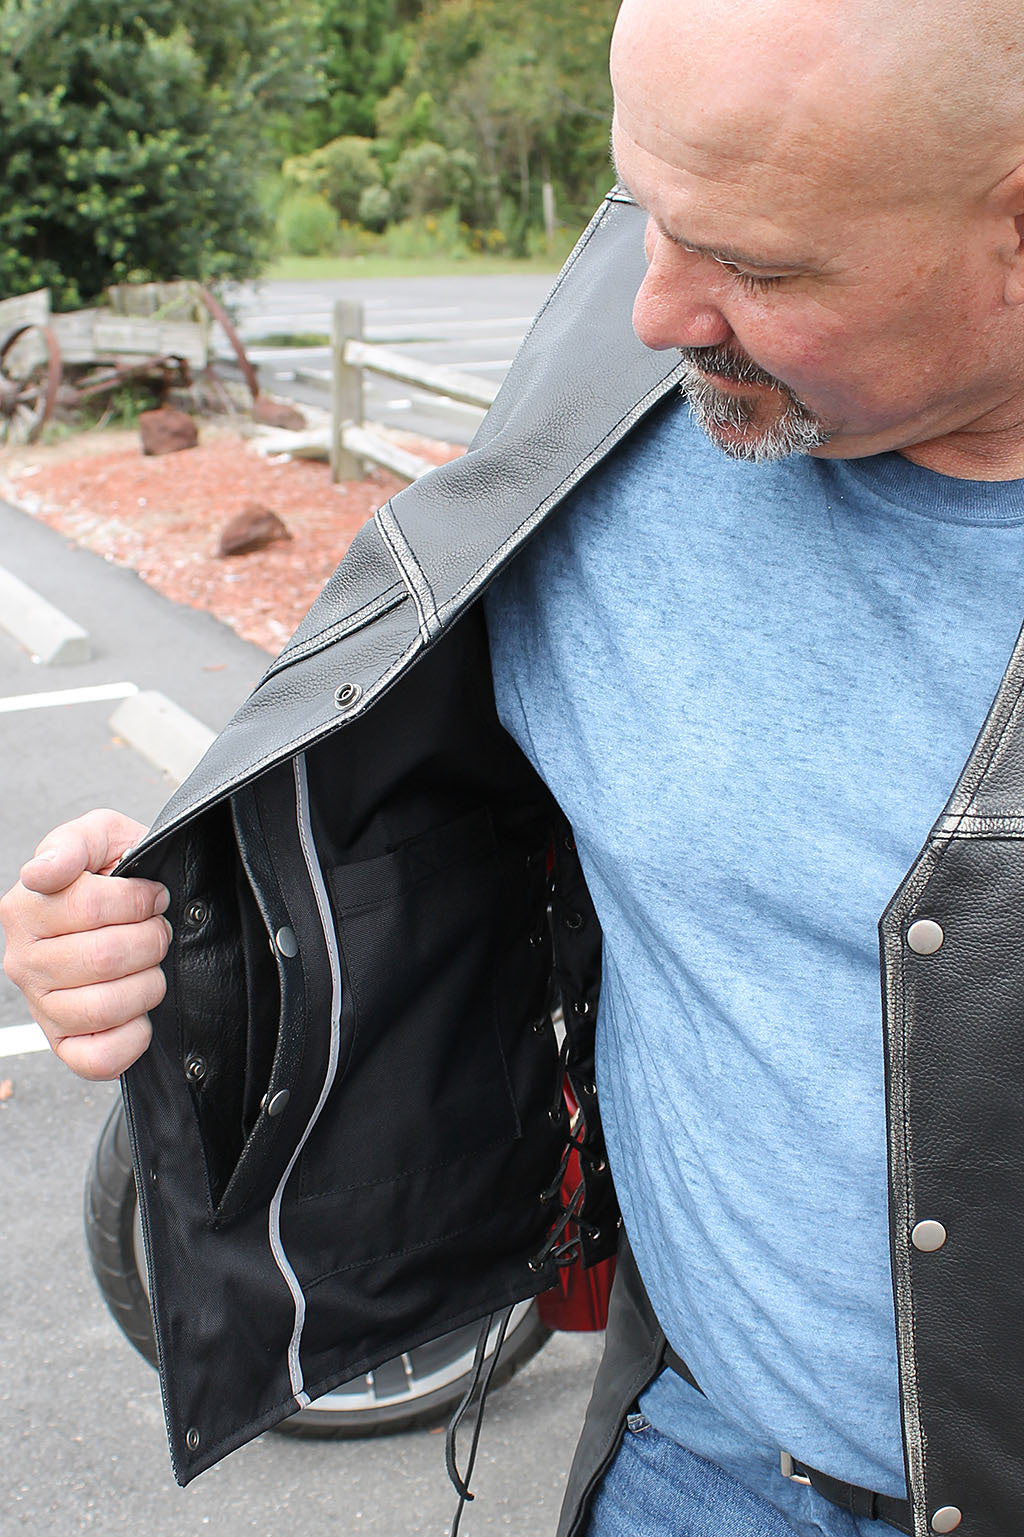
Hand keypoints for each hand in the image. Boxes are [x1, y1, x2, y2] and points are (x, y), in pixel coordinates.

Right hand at [0, 809, 169, 1079]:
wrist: (132, 917)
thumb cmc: (116, 874)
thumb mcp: (100, 837)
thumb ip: (73, 842)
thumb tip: (43, 872)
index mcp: (25, 908)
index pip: (93, 907)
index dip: (140, 899)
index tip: (152, 895)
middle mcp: (23, 960)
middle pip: (106, 957)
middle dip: (152, 940)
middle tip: (157, 930)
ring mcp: (41, 1007)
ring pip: (106, 1007)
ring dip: (149, 983)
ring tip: (150, 966)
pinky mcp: (64, 1045)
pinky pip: (99, 1059)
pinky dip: (132, 1037)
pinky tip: (139, 1011)